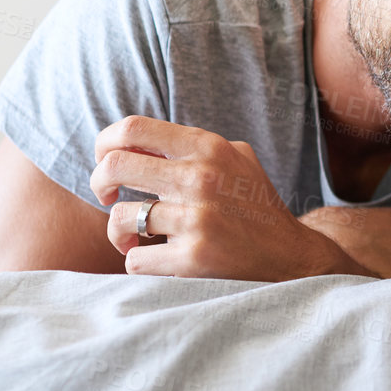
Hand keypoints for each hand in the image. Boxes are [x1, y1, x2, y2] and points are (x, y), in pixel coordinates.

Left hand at [91, 116, 361, 279]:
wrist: (291, 258)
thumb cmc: (255, 206)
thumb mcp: (236, 160)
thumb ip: (192, 146)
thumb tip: (132, 140)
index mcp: (209, 148)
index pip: (133, 128)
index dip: (105, 143)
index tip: (108, 162)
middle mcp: (201, 178)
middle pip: (114, 166)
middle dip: (99, 184)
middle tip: (108, 198)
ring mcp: (197, 219)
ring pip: (120, 218)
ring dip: (119, 233)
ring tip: (135, 239)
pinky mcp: (193, 258)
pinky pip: (134, 259)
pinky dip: (139, 261)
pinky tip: (159, 260)